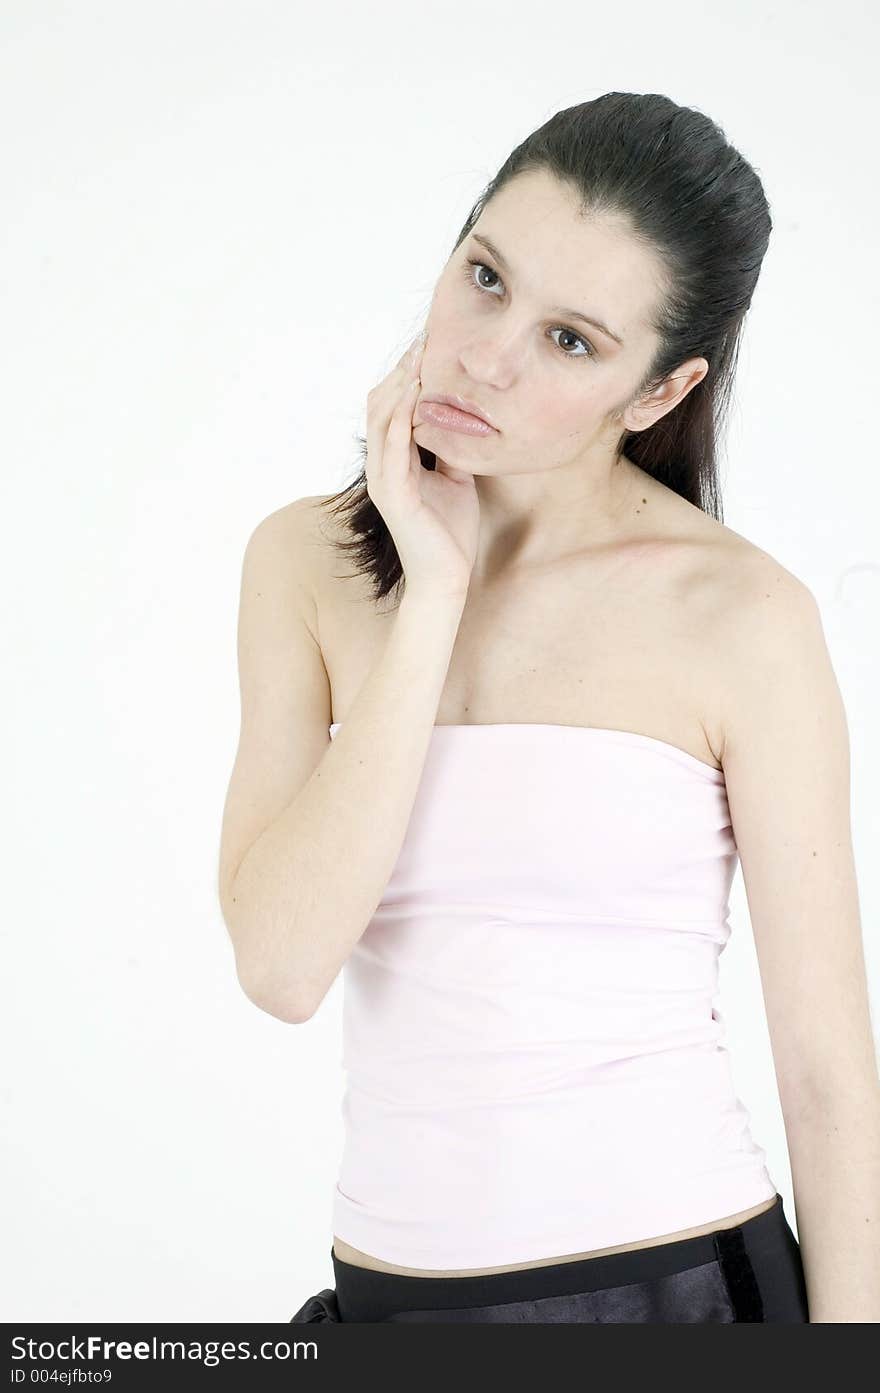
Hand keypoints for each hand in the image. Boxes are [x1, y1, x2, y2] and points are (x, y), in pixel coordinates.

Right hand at [365, 332, 479, 601]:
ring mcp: (383, 479)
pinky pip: (392, 445)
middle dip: (403, 368)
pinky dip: (402, 415)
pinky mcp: (393, 493)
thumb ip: (450, 448)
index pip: (393, 406)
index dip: (408, 374)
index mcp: (395, 461)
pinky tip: (416, 391)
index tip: (430, 344)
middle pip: (382, 403)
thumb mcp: (457, 478)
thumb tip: (463, 416)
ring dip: (400, 383)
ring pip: (382, 418)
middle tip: (425, 337)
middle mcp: (382, 465)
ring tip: (421, 354)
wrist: (447, 578)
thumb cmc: (451, 533)